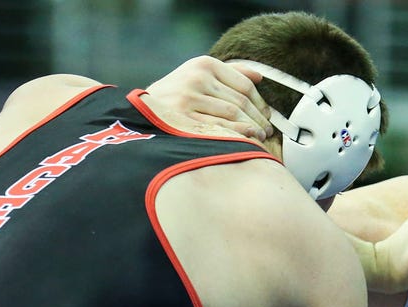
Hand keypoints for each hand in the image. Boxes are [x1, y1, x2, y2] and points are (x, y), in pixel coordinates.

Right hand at [146, 55, 272, 141]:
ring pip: (234, 115)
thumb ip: (229, 73)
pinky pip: (220, 128)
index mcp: (204, 64)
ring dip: (252, 128)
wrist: (140, 113)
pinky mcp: (184, 118)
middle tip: (267, 131)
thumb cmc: (176, 96)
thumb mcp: (198, 76)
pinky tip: (246, 141)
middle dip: (259, 119)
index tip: (267, 115)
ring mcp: (189, 98)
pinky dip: (238, 135)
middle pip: (241, 102)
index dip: (261, 103)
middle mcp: (197, 78)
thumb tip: (260, 76)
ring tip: (259, 137)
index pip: (245, 85)